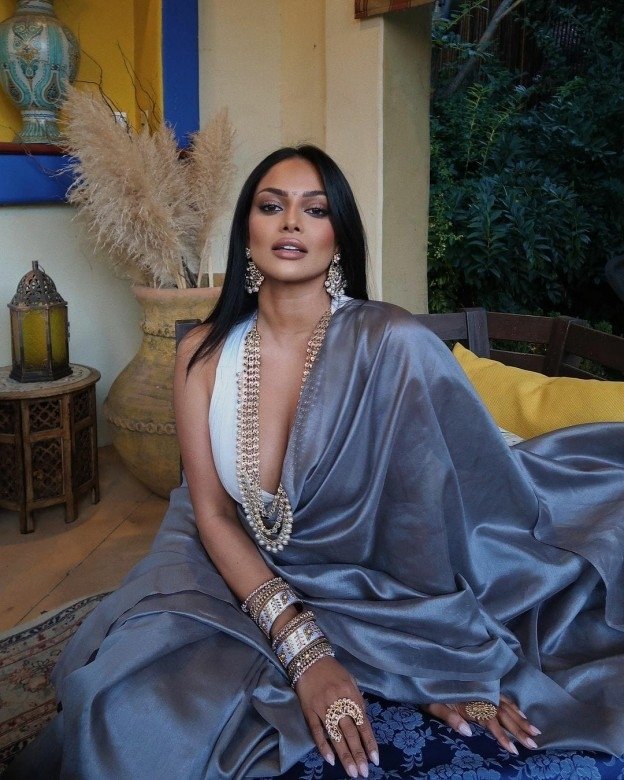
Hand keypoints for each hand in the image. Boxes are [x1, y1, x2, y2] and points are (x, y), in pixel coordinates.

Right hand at [294, 657, 378, 777]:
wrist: (310, 658)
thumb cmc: (333, 671)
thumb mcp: (351, 681)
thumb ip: (357, 700)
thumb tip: (363, 721)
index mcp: (351, 694)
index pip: (363, 722)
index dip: (369, 742)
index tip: (375, 759)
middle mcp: (338, 702)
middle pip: (350, 732)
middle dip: (358, 754)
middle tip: (364, 773)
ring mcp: (322, 707)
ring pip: (334, 735)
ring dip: (344, 755)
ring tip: (352, 772)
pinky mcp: (309, 710)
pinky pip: (316, 731)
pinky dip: (323, 746)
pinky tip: (330, 760)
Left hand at [421, 695, 540, 754]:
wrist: (422, 668)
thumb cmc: (425, 690)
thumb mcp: (432, 706)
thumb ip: (450, 718)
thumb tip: (468, 733)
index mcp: (467, 701)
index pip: (489, 721)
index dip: (502, 735)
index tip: (514, 749)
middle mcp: (477, 695)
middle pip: (502, 713)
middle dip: (519, 728)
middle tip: (535, 743)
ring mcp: (480, 689)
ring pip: (504, 705)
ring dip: (520, 718)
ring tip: (535, 730)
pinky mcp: (480, 686)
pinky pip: (500, 695)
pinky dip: (512, 704)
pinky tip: (522, 712)